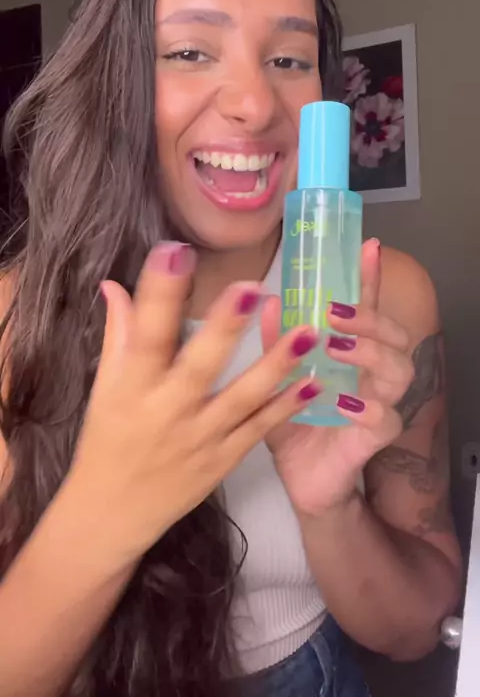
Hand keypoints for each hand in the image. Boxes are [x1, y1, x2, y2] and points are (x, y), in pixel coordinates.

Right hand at [67, 241, 320, 566]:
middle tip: (253, 287)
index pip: (144, 334)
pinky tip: (315, 383)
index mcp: (131, 387)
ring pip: (241, 399)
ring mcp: (199, 439)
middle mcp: (166, 411)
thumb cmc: (107, 440)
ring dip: (276, 365)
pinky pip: (258, 430)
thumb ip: (118, 335)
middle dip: (224, 328)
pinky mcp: (223, 460)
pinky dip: (286, 407)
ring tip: (309, 332)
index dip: (158, 294)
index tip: (175, 251)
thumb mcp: (105, 388)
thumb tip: (114, 284)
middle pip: (198, 366)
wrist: (112, 513)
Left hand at [262, 239, 413, 516]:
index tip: (368, 247)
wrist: (297, 479)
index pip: (365, 310)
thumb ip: (275, 343)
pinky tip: (345, 399)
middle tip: (335, 310)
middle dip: (369, 318)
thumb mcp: (274, 378)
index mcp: (349, 354)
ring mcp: (378, 404)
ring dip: (369, 352)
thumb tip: (270, 301)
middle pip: (392, 336)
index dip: (369, 279)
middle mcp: (369, 374)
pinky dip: (366, 407)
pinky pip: (384, 419)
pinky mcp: (374, 439)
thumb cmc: (290, 423)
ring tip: (337, 346)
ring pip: (397, 370)